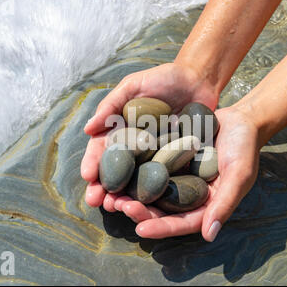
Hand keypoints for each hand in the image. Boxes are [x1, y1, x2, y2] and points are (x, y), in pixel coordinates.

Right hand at [81, 62, 217, 210]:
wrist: (199, 80)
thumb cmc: (164, 78)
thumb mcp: (134, 85)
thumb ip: (112, 104)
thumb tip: (88, 129)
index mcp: (121, 129)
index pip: (102, 149)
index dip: (93, 163)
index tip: (87, 177)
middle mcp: (135, 147)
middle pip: (116, 171)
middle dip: (103, 187)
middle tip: (95, 201)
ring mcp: (155, 156)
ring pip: (136, 180)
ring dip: (124, 195)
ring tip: (115, 208)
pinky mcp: (176, 161)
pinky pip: (164, 179)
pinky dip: (154, 193)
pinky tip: (147, 204)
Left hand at [108, 107, 260, 241]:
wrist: (240, 120)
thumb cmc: (244, 148)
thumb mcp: (238, 175)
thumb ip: (224, 204)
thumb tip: (208, 236)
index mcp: (205, 205)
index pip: (182, 222)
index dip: (162, 227)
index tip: (141, 229)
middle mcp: (187, 194)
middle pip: (161, 209)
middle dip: (138, 211)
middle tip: (118, 206)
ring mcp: (176, 176)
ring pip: (150, 190)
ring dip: (130, 192)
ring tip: (110, 193)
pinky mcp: (168, 158)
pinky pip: (149, 166)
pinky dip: (133, 168)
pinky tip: (116, 166)